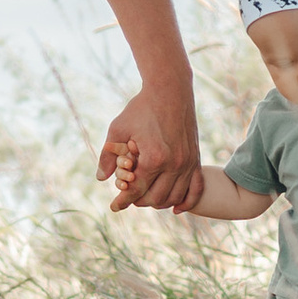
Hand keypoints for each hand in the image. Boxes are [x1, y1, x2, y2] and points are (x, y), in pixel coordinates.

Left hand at [97, 87, 203, 211]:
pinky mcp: (196, 159)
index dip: (123, 201)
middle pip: (154, 198)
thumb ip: (109, 155)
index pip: (136, 190)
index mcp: (154, 158)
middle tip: (129, 197)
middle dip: (138, 201)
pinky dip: (186, 202)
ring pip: (173, 197)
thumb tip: (101, 178)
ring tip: (145, 198)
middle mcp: (174, 164)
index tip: (114, 206)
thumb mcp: (118, 128)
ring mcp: (188, 163)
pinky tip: (175, 208)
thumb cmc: (142, 108)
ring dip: (158, 202)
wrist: (170, 90)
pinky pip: (196, 189)